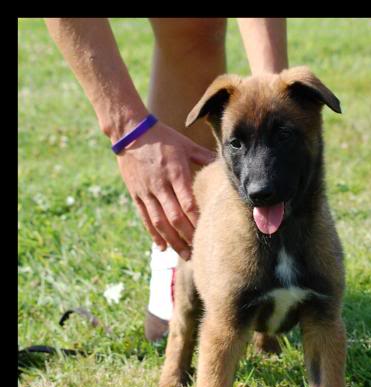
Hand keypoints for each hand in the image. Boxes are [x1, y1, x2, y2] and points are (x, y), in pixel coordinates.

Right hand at [116, 121, 214, 258]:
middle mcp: (161, 185)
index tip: (208, 233)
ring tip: (184, 255)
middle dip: (187, 237)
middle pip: (175, 218)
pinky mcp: (136, 194)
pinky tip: (161, 247)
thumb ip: (204, 157)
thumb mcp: (186, 145)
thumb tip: (225, 165)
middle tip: (198, 252)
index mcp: (176, 173)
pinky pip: (145, 218)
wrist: (129, 131)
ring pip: (160, 222)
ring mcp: (147, 191)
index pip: (188, 203)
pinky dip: (153, 234)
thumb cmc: (163, 137)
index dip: (197, 221)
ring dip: (172, 241)